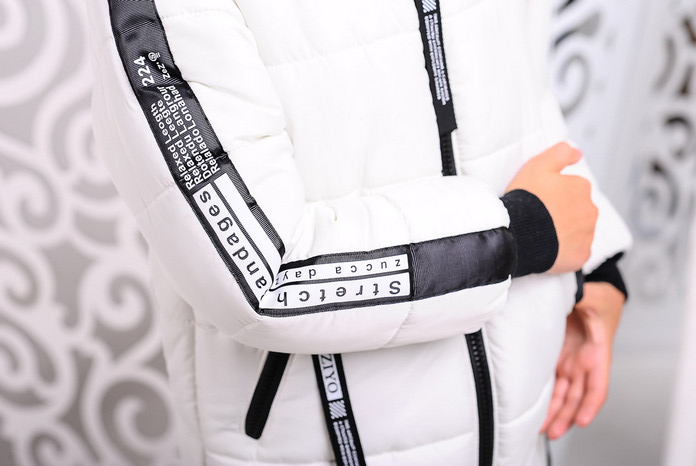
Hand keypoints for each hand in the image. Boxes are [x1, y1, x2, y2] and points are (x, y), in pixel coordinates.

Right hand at [506, 143, 597, 273]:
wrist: (518, 234)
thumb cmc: (526, 200)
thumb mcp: (538, 165)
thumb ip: (561, 153)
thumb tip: (578, 153)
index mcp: (582, 188)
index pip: (573, 188)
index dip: (555, 193)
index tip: (540, 199)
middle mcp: (590, 211)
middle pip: (578, 210)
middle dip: (563, 212)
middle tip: (540, 217)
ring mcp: (586, 235)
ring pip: (579, 231)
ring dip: (565, 231)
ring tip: (542, 232)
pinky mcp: (580, 256)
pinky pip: (576, 252)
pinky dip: (565, 251)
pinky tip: (549, 247)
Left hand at [541, 282, 624, 439]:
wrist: (589, 291)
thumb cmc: (598, 296)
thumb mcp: (591, 294)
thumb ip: (580, 296)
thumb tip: (571, 293)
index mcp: (597, 352)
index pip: (597, 386)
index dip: (590, 405)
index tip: (583, 421)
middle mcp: (583, 362)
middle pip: (576, 397)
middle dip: (566, 417)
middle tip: (551, 433)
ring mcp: (569, 361)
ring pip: (563, 394)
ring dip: (554, 413)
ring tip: (541, 430)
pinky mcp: (556, 357)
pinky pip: (551, 382)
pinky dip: (546, 397)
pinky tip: (535, 409)